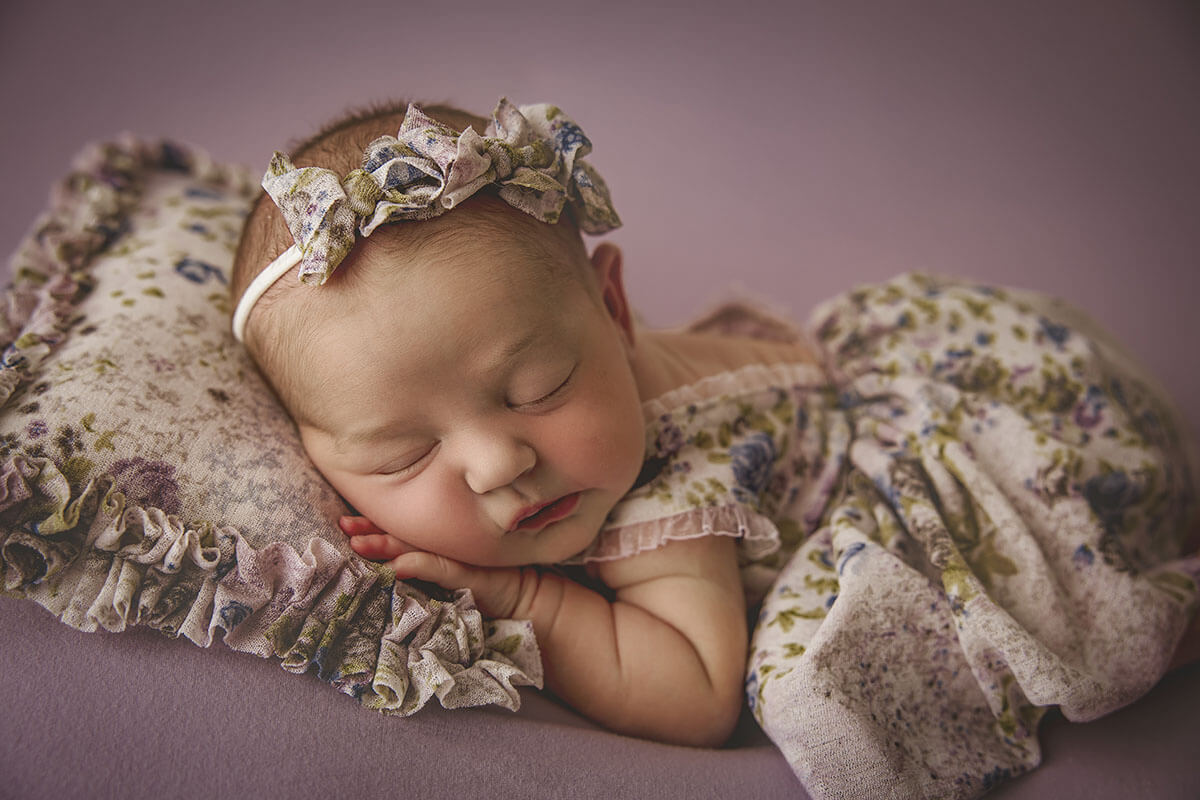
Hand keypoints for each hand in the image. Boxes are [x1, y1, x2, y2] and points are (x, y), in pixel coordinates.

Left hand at [338, 515, 528, 618]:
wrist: (528, 599)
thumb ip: (428, 569)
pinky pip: (441, 568)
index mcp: (438, 546)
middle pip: (402, 535)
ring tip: (359, 543)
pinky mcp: (470, 572)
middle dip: (372, 530)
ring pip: (415, 547)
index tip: (346, 523)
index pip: (400, 533)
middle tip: (344, 525)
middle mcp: (445, 547)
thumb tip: (392, 568)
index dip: (374, 527)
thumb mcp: (456, 577)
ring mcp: (457, 557)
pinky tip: (398, 566)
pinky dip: (420, 566)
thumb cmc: (490, 586)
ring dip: (386, 545)